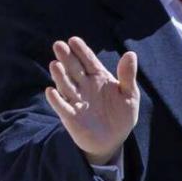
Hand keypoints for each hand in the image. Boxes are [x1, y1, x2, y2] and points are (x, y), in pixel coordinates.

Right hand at [45, 36, 138, 164]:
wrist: (112, 140)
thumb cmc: (121, 115)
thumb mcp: (130, 95)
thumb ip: (127, 76)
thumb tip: (131, 54)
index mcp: (97, 76)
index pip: (88, 60)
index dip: (81, 51)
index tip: (74, 40)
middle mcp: (83, 85)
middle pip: (73, 68)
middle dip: (66, 57)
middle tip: (58, 45)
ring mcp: (76, 100)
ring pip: (66, 85)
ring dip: (60, 76)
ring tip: (55, 65)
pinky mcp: (70, 116)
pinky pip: (62, 107)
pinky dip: (56, 100)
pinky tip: (50, 91)